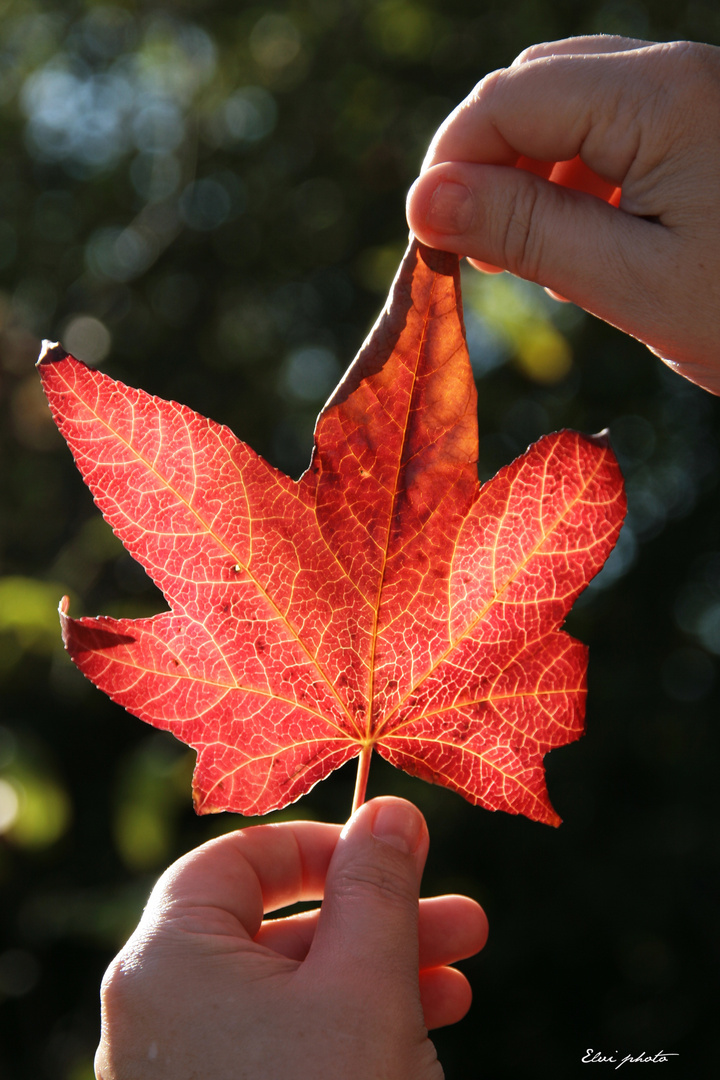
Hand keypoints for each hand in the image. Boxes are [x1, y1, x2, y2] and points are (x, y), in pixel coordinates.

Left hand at [94, 797, 487, 1079]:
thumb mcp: (365, 981)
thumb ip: (376, 885)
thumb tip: (390, 807)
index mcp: (167, 957)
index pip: (237, 858)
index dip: (319, 845)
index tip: (387, 851)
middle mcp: (164, 1008)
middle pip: (278, 926)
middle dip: (378, 915)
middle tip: (460, 913)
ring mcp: (190, 1066)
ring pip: (293, 988)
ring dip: (381, 969)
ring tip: (464, 972)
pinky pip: (288, 1041)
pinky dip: (353, 1021)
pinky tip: (428, 1022)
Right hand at [406, 36, 719, 393]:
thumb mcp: (633, 282)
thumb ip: (527, 232)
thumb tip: (425, 202)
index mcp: (662, 97)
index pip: (508, 98)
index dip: (449, 165)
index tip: (426, 243)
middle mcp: (677, 72)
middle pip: (534, 86)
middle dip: (484, 162)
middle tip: (469, 251)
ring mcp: (693, 94)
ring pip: (567, 103)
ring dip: (524, 170)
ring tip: (521, 255)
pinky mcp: (700, 126)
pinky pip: (608, 127)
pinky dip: (570, 176)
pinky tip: (575, 238)